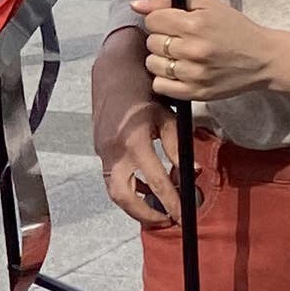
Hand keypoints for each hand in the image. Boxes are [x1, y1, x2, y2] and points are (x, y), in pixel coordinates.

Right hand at [89, 28, 179, 223]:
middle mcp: (113, 150)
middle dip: (144, 213)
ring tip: (156, 209)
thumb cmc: (145, 88)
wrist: (114, 71)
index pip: (155, 181)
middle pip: (124, 197)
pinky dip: (128, 187)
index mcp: (134, 141)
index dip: (171, 202)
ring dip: (135, 203)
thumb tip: (191, 173)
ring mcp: (102, 151)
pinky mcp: (99, 149)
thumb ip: (177, 147)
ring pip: (114, 190)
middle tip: (166, 220)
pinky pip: (112, 177)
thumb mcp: (167, 116)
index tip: (183, 215)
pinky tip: (144, 187)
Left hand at [132, 0, 287, 103]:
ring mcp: (194, 74)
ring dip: (161, 59)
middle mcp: (193, 49)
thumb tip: (136, 5)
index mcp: (195, 24)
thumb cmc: (235, 28)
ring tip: (178, 56)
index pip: (152, 20)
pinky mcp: (197, 92)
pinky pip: (160, 86)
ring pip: (152, 64)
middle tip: (179, 39)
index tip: (171, 23)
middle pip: (151, 42)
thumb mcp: (207, 4)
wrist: (263, 58)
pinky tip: (177, 72)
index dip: (159, 20)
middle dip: (161, 38)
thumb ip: (168, 0)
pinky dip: (164, 79)